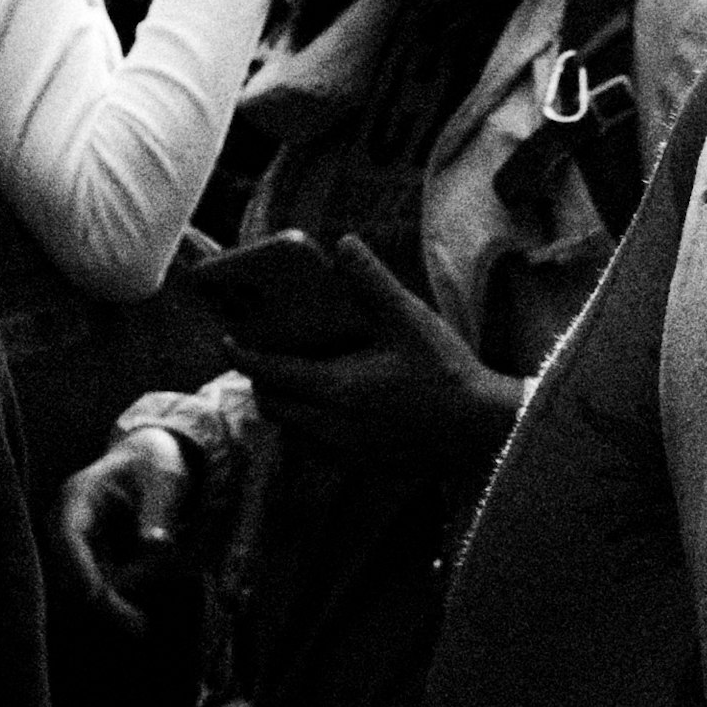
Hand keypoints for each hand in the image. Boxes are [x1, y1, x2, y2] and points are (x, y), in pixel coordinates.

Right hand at [60, 413, 214, 631]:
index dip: (77, 567)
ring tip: (142, 623)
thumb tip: (154, 545)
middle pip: (68, 570)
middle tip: (138, 627)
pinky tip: (139, 619)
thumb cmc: (155, 465)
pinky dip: (116, 604)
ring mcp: (75, 545)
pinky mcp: (89, 562)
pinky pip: (98, 589)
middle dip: (99, 601)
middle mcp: (66, 524)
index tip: (95, 597)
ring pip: (81, 587)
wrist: (149, 460)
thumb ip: (158, 511)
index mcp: (78, 497)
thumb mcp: (164, 480)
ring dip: (110, 607)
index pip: (67, 535)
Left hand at [245, 237, 524, 465]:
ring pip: (292, 430)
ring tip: (295, 380)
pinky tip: (331, 407)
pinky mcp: (361, 463)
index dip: (243, 357)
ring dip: (284, 405)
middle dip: (261, 382)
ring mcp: (345, 449)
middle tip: (264, 357)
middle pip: (273, 406)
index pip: (271, 373)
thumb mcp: (409, 319)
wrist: (479, 428)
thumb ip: (372, 281)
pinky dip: (308, 425)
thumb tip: (344, 244)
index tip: (228, 341)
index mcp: (335, 388)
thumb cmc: (445, 371)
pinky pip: (315, 445)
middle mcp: (330, 425)